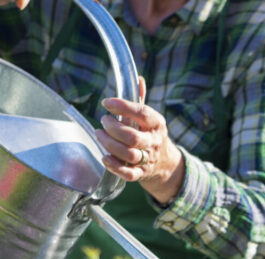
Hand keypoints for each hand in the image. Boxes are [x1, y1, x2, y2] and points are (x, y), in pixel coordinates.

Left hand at [96, 78, 185, 205]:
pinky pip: (128, 174)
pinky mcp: (141, 173)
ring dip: (110, 144)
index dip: (124, 107)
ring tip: (99, 134)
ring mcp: (148, 159)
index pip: (142, 114)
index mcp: (157, 124)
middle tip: (103, 121)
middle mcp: (154, 142)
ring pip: (128, 154)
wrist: (165, 163)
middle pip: (132, 137)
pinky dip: (114, 166)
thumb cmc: (150, 134)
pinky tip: (105, 157)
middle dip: (113, 128)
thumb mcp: (149, 117)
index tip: (107, 103)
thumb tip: (138, 78)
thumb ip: (140, 99)